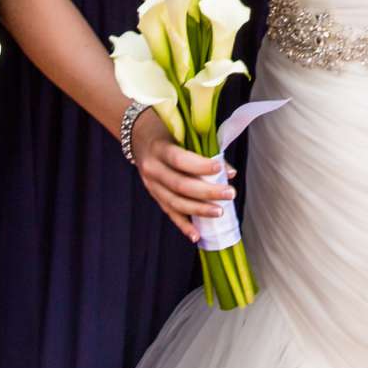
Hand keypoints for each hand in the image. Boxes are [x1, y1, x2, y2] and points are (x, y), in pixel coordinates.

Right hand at [129, 110, 232, 238]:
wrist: (138, 136)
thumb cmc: (166, 131)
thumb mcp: (181, 133)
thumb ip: (204, 151)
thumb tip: (229, 173)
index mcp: (159, 148)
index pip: (180, 160)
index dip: (200, 166)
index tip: (220, 169)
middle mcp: (152, 169)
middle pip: (180, 185)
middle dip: (207, 192)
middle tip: (229, 193)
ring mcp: (151, 185)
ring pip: (175, 202)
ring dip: (199, 210)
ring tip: (219, 212)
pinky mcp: (154, 196)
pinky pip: (169, 213)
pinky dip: (183, 225)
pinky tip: (196, 235)